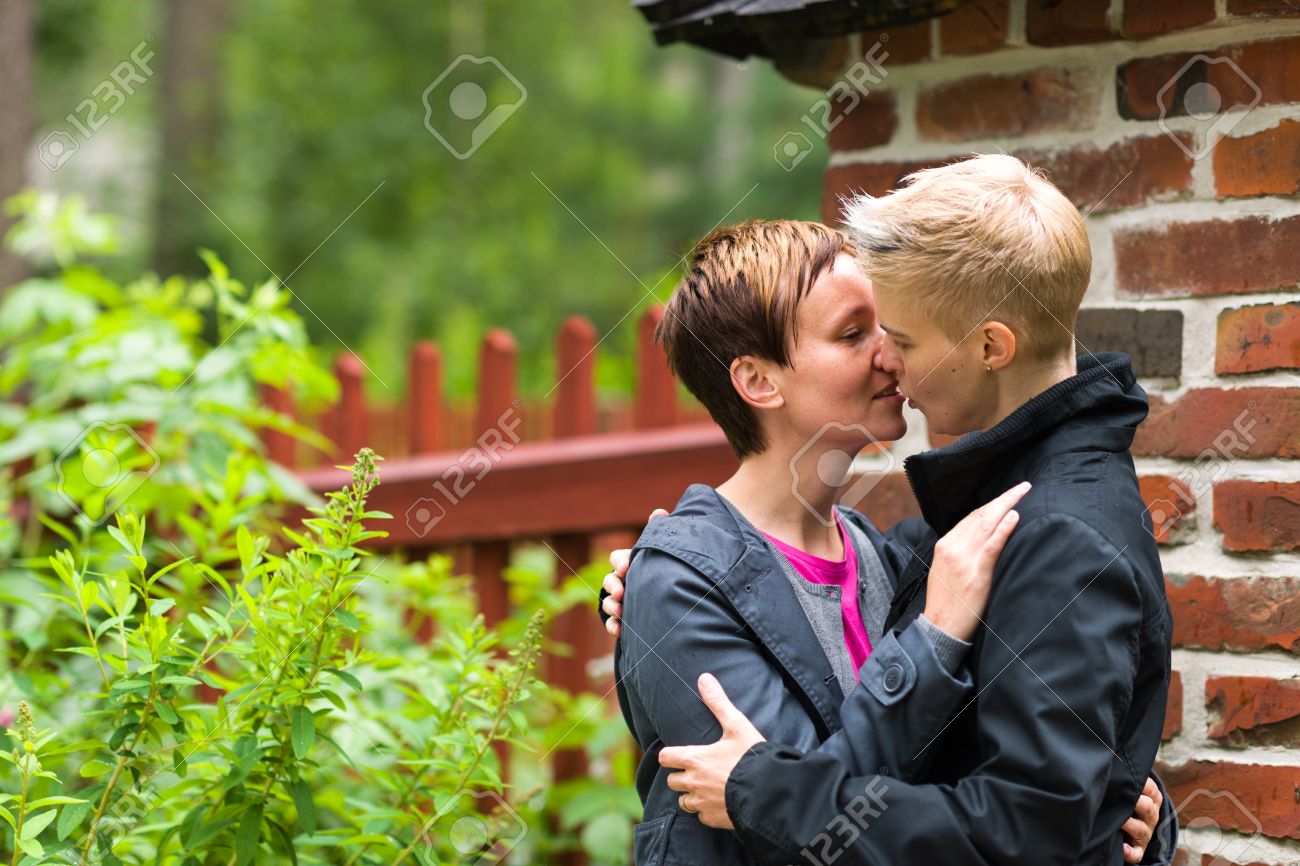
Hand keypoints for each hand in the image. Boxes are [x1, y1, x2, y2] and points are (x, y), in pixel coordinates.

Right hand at [602, 508, 668, 636]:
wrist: (680, 599)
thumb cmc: (670, 569)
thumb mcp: (665, 551)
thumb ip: (660, 532)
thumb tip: (659, 512)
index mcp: (632, 562)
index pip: (618, 558)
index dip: (619, 561)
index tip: (626, 567)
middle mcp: (624, 580)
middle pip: (610, 580)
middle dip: (612, 585)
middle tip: (621, 592)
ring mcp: (623, 600)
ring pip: (609, 601)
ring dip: (611, 606)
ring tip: (620, 611)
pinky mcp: (626, 619)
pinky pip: (613, 622)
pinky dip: (613, 625)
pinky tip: (619, 630)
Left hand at [659, 673, 764, 828]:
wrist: (769, 791)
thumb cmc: (751, 757)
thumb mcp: (736, 725)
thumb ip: (718, 703)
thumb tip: (704, 678)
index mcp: (694, 759)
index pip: (665, 758)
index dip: (670, 755)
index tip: (679, 754)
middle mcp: (693, 783)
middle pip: (672, 781)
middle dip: (681, 776)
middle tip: (696, 770)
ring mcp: (702, 804)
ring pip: (684, 801)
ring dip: (691, 795)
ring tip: (706, 787)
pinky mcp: (713, 819)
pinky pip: (700, 817)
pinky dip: (706, 810)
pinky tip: (718, 803)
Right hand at [922, 481, 1029, 640]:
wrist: (940, 628)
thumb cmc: (946, 602)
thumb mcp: (946, 571)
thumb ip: (960, 553)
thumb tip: (981, 540)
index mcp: (944, 545)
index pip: (971, 517)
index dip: (991, 503)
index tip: (1007, 495)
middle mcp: (952, 547)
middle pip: (980, 515)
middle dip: (1003, 498)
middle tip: (1023, 486)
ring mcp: (963, 559)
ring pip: (986, 524)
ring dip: (1007, 505)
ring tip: (1023, 493)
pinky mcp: (976, 573)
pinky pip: (991, 545)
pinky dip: (1003, 528)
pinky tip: (1014, 516)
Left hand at [1122, 776, 1162, 862]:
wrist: (1137, 823)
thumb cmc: (1130, 797)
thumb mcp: (1134, 785)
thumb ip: (1127, 774)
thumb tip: (1111, 753)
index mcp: (1151, 798)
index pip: (1150, 789)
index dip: (1141, 783)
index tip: (1128, 776)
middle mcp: (1151, 815)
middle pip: (1147, 808)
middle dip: (1137, 802)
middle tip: (1124, 796)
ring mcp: (1145, 833)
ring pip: (1140, 829)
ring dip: (1130, 825)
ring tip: (1119, 821)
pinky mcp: (1138, 848)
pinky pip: (1137, 853)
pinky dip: (1131, 852)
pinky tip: (1122, 848)